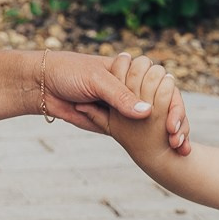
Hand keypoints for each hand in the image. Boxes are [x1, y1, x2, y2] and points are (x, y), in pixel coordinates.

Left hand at [39, 50, 190, 153]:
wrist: (40, 85)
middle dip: (171, 120)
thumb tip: (147, 112)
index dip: (171, 101)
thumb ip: (121, 96)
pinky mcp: (110, 123)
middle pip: (159, 103)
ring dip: (162, 133)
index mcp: (129, 70)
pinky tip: (164, 149)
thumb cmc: (69, 72)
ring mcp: (120, 106)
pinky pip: (130, 131)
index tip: (174, 121)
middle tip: (178, 139)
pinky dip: (145, 141)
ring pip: (148, 120)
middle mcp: (129, 87)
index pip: (160, 83)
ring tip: (176, 147)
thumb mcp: (97, 80)